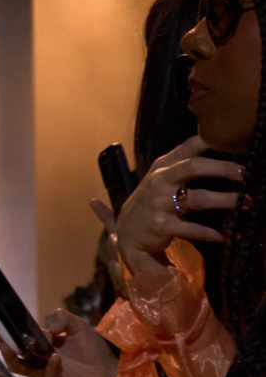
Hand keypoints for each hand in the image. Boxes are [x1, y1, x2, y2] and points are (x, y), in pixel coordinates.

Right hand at [0, 310, 114, 376]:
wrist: (110, 375)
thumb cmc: (94, 352)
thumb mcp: (80, 327)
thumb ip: (63, 319)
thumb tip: (47, 328)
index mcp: (42, 342)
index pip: (19, 332)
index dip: (4, 324)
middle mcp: (38, 357)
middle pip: (11, 347)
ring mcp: (43, 372)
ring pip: (18, 366)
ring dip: (10, 356)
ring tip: (6, 347)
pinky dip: (50, 366)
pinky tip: (57, 359)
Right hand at [108, 137, 242, 275]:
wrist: (129, 231)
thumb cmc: (154, 201)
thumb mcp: (163, 178)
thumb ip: (184, 165)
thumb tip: (218, 152)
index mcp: (163, 166)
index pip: (188, 146)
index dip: (211, 141)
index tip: (235, 141)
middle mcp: (160, 180)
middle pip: (193, 166)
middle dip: (222, 168)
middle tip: (244, 174)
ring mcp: (159, 202)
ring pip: (198, 198)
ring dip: (225, 200)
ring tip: (246, 203)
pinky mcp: (161, 225)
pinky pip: (192, 229)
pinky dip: (212, 233)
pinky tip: (226, 235)